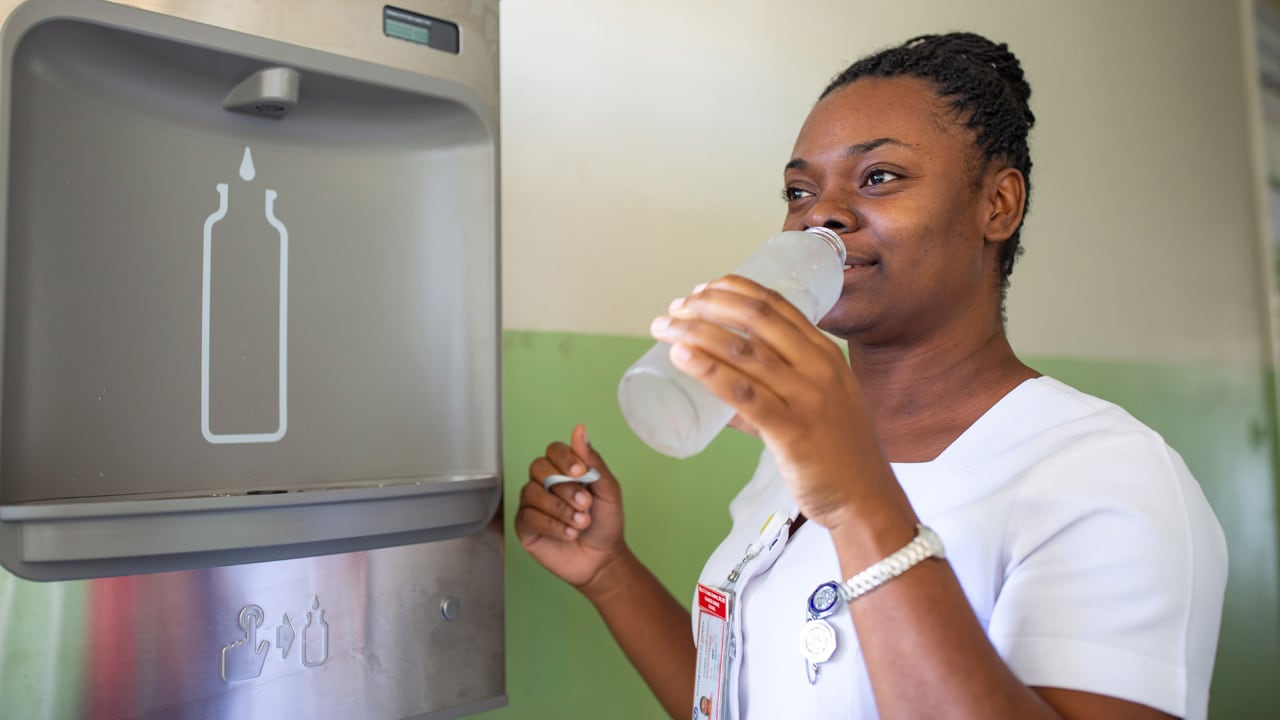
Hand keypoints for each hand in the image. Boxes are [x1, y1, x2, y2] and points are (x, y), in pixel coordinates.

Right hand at [515, 424, 626, 594]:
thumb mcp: (608, 490)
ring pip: (532, 493)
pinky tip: (569, 533)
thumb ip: (593, 461)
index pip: (553, 450)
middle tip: (586, 504)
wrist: (603, 558)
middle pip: (539, 468)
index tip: (581, 473)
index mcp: (564, 470)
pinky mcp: (525, 526)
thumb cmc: (606, 523)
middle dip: (565, 487)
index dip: (565, 459)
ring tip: (581, 523)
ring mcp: (532, 504)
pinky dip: (552, 525)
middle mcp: (544, 483)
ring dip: (561, 509)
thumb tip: (580, 431)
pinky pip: (528, 516)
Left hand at [649, 276, 896, 529]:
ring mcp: (807, 397)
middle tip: (674, 309)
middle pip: (755, 317)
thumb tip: (722, 390)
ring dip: (696, 332)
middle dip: (707, 305)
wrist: (867, 500)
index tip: (701, 290)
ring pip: (744, 350)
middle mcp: (818, 367)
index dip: (733, 290)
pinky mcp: (792, 431)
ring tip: (663, 329)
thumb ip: (771, 394)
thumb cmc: (838, 453)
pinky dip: (709, 370)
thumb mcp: (817, 405)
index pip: (775, 304)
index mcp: (825, 353)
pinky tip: (682, 357)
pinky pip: (744, 393)